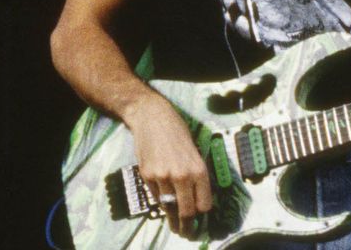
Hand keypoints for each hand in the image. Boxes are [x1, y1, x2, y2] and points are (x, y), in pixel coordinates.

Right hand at [124, 92, 211, 238]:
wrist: (152, 117)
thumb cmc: (177, 131)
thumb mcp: (195, 152)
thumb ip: (196, 175)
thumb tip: (196, 198)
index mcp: (199, 169)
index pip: (203, 204)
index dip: (202, 214)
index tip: (200, 219)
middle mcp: (182, 175)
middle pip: (186, 212)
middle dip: (187, 227)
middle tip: (187, 233)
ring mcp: (163, 177)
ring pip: (169, 207)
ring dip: (172, 217)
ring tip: (175, 225)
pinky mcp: (147, 176)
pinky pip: (155, 195)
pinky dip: (160, 198)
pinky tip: (162, 196)